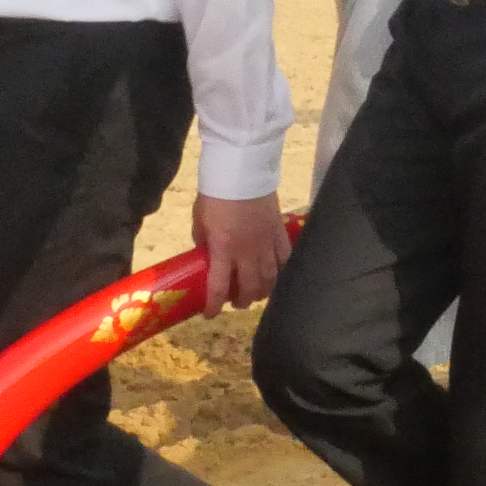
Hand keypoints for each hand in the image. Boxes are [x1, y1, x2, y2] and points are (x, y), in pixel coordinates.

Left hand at [192, 192, 291, 311]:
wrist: (241, 170)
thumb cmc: (215, 195)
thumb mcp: (200, 222)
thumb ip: (204, 243)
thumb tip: (207, 255)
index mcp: (224, 250)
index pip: (219, 287)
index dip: (214, 305)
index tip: (210, 314)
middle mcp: (248, 252)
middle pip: (251, 288)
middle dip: (243, 301)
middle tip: (236, 303)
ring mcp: (267, 242)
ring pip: (271, 277)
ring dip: (263, 290)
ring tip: (257, 292)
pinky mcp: (280, 232)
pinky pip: (285, 258)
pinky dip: (281, 271)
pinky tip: (276, 274)